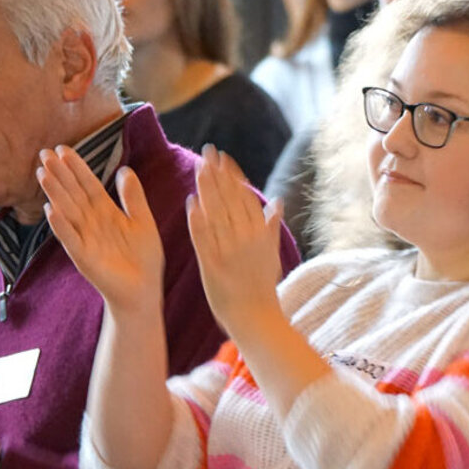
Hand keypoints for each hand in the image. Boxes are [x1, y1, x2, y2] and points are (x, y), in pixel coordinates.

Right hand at [38, 145, 164, 312]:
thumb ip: (133, 197)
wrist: (143, 291)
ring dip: (55, 194)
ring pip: (68, 211)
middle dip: (60, 174)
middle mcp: (92, 223)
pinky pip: (70, 239)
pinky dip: (61, 226)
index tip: (63, 149)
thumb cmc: (144, 259)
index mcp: (106, 212)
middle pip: (73, 193)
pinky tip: (51, 211)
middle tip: (44, 153)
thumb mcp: (143, 221)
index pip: (88, 184)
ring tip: (43, 174)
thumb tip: (125, 169)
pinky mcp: (84, 257)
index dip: (76, 167)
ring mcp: (85, 239)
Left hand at [187, 145, 285, 338]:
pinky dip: (197, 220)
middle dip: (218, 174)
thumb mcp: (272, 252)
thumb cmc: (264, 286)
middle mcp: (246, 238)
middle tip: (207, 152)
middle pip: (229, 199)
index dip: (233, 175)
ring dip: (206, 189)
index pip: (244, 196)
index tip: (223, 157)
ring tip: (198, 168)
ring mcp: (229, 250)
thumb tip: (277, 201)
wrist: (256, 317)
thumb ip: (271, 225)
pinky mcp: (213, 264)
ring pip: (216, 213)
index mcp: (260, 232)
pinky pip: (204, 238)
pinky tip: (191, 203)